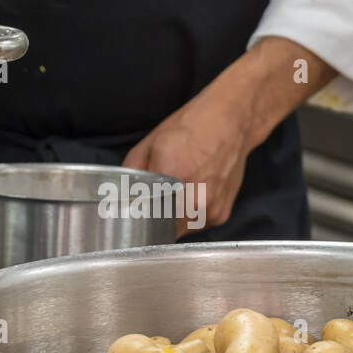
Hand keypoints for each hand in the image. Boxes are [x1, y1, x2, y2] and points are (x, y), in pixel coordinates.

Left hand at [123, 36, 335, 235]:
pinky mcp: (220, 215)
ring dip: (172, 221)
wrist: (233, 122)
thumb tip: (119, 195)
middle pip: (161, 228)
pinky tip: (192, 195)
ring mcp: (209, 210)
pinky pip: (197, 225)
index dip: (135, 217)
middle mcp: (193, 199)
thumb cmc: (191, 127)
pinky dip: (190, 216)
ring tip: (174, 197)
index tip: (132, 214)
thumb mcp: (151, 143)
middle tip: (151, 206)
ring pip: (179, 230)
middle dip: (153, 220)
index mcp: (172, 176)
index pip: (143, 215)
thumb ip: (131, 172)